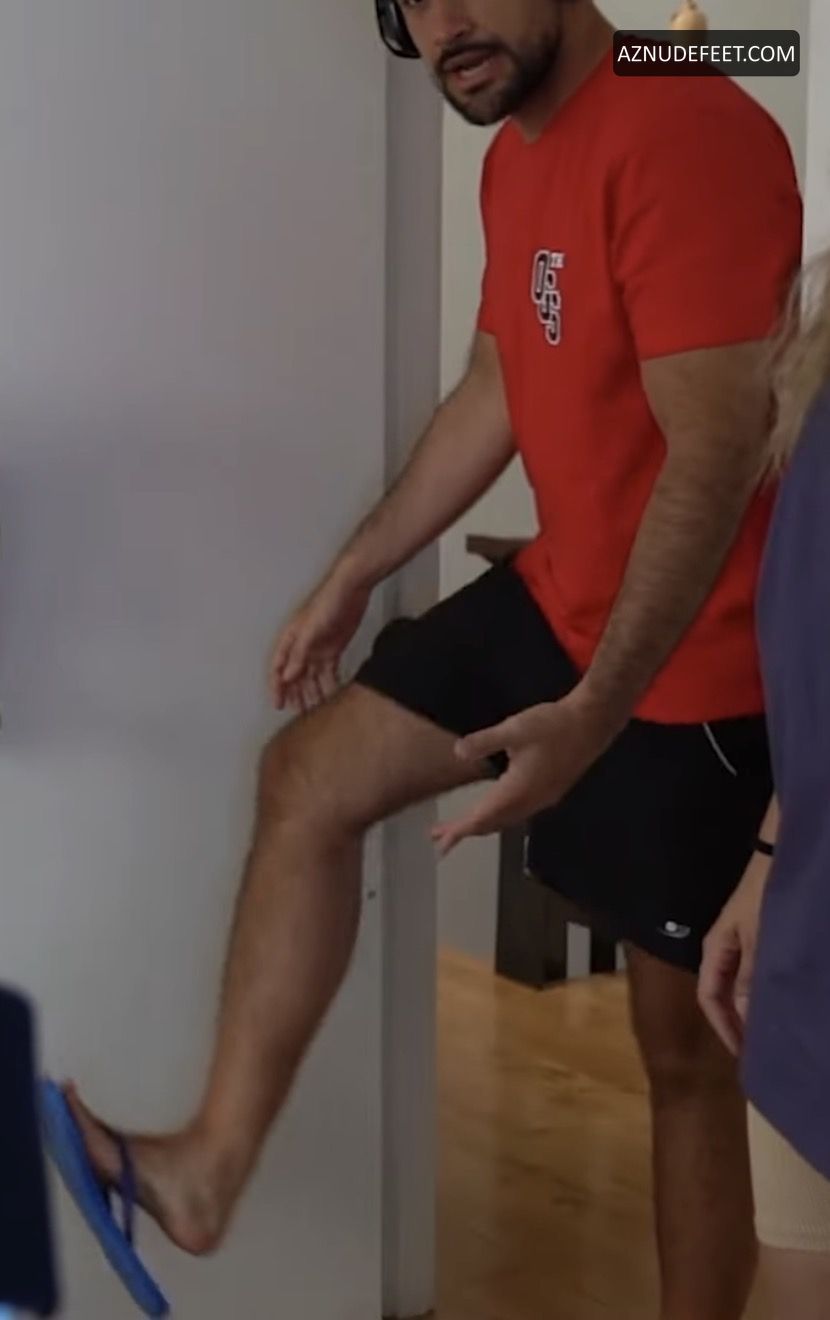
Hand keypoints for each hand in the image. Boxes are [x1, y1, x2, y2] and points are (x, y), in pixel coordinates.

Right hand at [270, 570, 370, 712]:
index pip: (278, 668)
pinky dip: (329, 684)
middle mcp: (302, 647)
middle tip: (299, 713)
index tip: (278, 704)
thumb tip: (288, 676)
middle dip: (295, 694)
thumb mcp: (310, 629)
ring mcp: (318, 648)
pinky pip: (329, 672)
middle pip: (295, 676)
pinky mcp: (334, 649)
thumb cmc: (328, 602)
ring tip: (316, 710)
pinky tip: (332, 696)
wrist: (352, 589)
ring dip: (313, 692)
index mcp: (291, 640)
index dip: (276, 687)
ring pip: (312, 677)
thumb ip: (299, 653)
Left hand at [431, 687, 622, 856]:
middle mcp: (530, 802)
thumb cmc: (553, 724)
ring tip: (463, 827)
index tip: (441, 841)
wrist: (591, 723)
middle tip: (441, 837)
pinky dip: (500, 817)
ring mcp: (543, 799)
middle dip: (467, 831)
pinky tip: (495, 808)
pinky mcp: (551, 792)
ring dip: (484, 824)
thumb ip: (484, 742)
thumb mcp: (514, 729)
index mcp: (518, 790)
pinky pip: (519, 813)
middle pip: (493, 824)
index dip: (460, 830)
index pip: (482, 818)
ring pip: (507, 820)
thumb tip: (457, 753)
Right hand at [698, 851, 770, 1055]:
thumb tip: (743, 1016)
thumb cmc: (763, 895)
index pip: (709, 998)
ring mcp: (743, 942)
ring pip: (742, 985)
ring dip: (753, 1008)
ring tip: (772, 1031)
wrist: (780, 854)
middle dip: (739, 1024)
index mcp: (715, 949)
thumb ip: (749, 978)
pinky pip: (756, 973)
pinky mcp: (760, 937)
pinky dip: (765, 991)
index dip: (725, 1028)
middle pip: (724, 995)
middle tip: (759, 1050)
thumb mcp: (757, 939)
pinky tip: (780, 1000)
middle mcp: (725, 948)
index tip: (744, 1055)